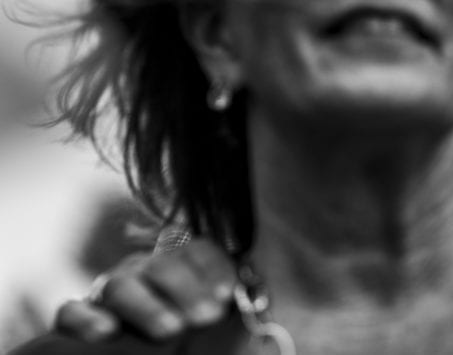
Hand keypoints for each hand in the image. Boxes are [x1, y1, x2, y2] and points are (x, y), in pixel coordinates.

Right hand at [55, 239, 235, 341]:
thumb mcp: (203, 311)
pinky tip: (105, 333)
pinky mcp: (76, 315)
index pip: (198, 250)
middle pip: (162, 266)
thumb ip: (217, 301)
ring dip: (148, 308)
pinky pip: (71, 311)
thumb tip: (237, 297)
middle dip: (187, 290)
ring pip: (120, 287)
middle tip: (207, 318)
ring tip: (171, 330)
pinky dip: (86, 320)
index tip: (228, 295)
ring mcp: (108, 290)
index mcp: (179, 262)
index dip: (213, 268)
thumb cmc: (183, 328)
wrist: (138, 346)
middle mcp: (144, 269)